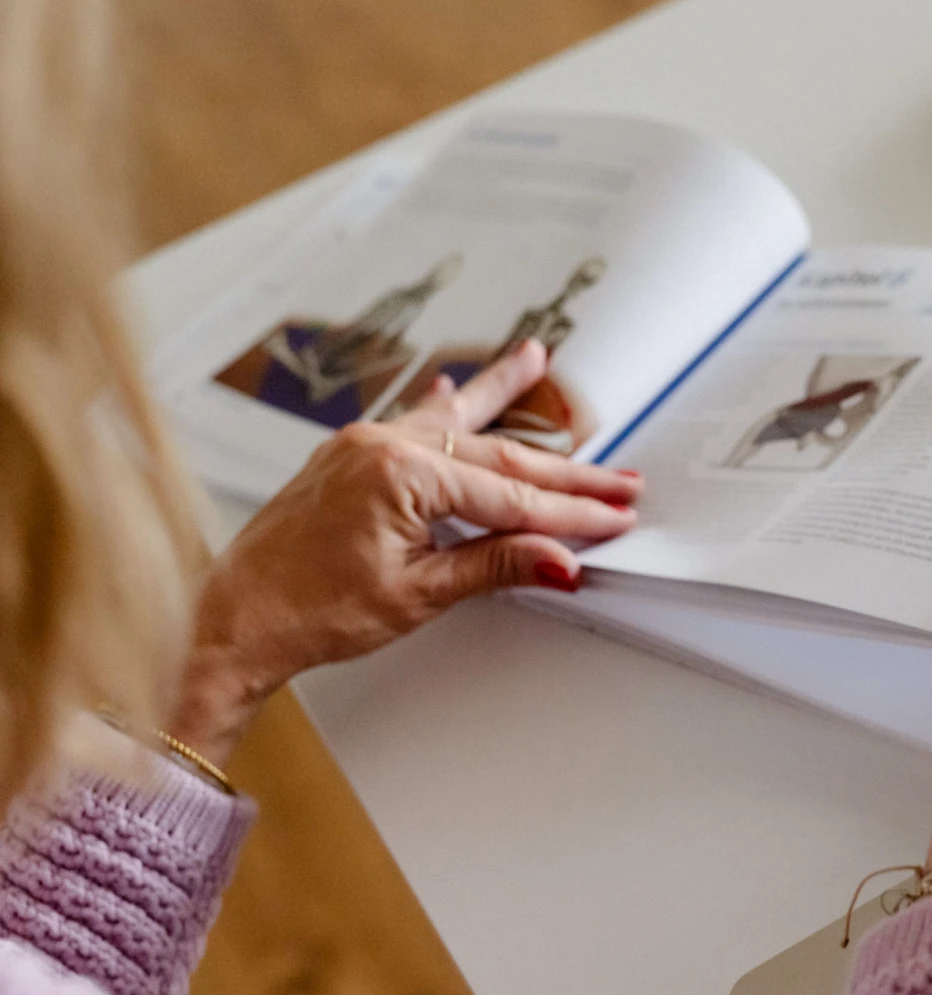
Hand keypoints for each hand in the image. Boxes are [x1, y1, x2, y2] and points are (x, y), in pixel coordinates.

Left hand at [172, 340, 639, 763]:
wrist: (234, 618)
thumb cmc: (306, 610)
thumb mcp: (417, 594)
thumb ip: (495, 566)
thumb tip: (559, 558)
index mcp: (400, 474)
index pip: (511, 497)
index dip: (570, 513)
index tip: (612, 517)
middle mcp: (382, 446)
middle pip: (497, 459)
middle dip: (564, 473)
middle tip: (617, 480)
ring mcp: (364, 445)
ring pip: (456, 425)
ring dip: (502, 399)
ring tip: (535, 360)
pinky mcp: (351, 457)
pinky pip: (410, 420)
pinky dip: (442, 405)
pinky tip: (457, 384)